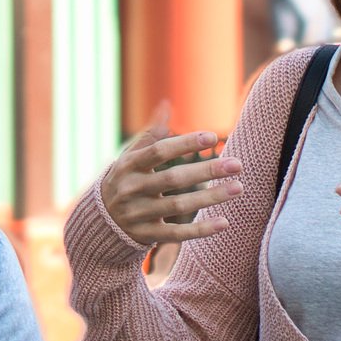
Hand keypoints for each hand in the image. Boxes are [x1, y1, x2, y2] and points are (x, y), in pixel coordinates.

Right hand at [100, 102, 244, 245]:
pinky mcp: (148, 235)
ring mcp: (139, 214)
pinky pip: (177, 234)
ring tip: (238, 187)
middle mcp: (132, 189)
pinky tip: (224, 222)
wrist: (101, 220)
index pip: (159, 152)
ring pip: (179, 206)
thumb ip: (150, 135)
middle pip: (173, 179)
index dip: (185, 144)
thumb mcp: (130, 157)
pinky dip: (200, 230)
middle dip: (207, 171)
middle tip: (237, 164)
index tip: (213, 137)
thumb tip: (165, 105)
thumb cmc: (125, 179)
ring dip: (210, 197)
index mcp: (129, 166)